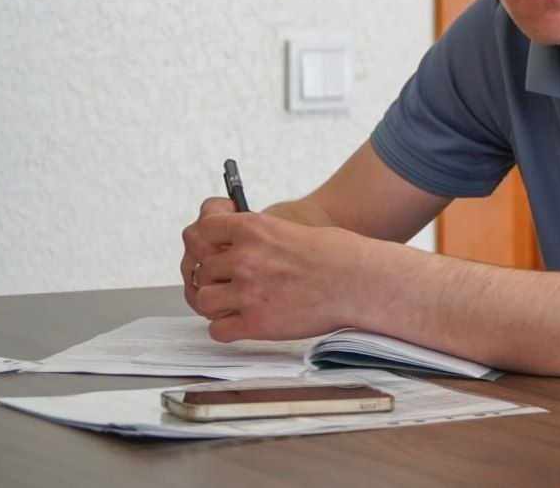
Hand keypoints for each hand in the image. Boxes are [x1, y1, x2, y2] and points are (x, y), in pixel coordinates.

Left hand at [183, 207, 364, 341]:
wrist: (357, 281)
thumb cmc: (336, 254)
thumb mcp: (289, 229)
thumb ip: (258, 239)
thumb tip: (238, 250)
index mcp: (254, 229)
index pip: (203, 231)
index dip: (206, 241)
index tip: (215, 248)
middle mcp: (245, 258)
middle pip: (202, 268)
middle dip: (215, 275)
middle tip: (230, 280)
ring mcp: (247, 292)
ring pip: (203, 300)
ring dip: (216, 302)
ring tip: (235, 303)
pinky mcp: (256, 323)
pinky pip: (218, 330)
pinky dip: (226, 328)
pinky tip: (242, 322)